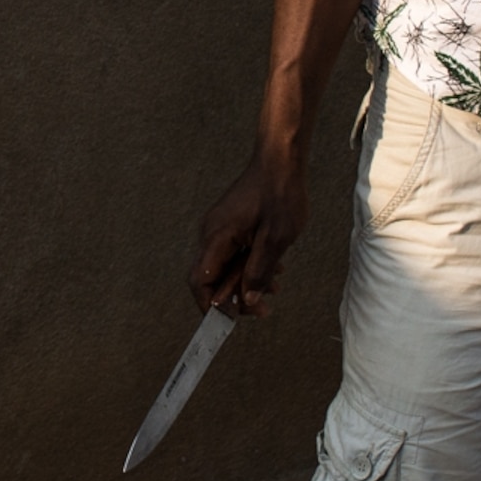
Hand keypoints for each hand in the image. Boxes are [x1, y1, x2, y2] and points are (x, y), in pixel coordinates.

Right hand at [191, 147, 308, 316]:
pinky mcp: (229, 224)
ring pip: (225, 266)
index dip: (211, 305)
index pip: (200, 282)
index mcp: (217, 238)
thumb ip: (258, 272)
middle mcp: (211, 233)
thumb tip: (246, 300)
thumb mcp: (276, 239)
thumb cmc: (279, 193)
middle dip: (236, 296)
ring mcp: (219, 227)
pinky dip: (249, 265)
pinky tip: (273, 266)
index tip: (232, 319)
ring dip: (246, 281)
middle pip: (212, 277)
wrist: (280, 161)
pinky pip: (232, 253)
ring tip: (274, 286)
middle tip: (264, 306)